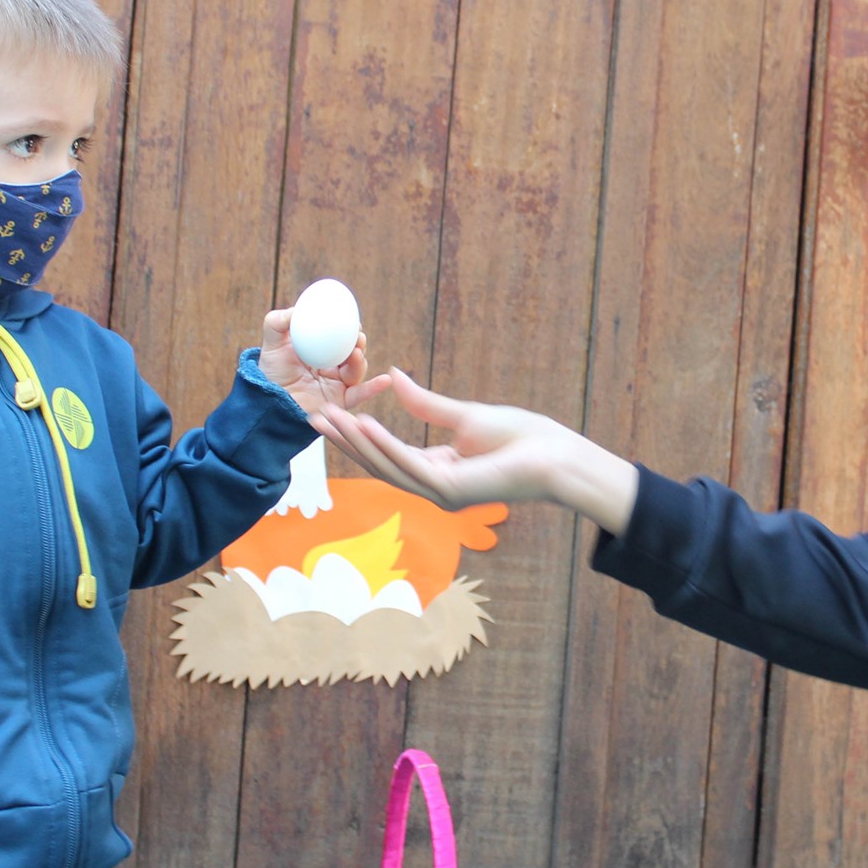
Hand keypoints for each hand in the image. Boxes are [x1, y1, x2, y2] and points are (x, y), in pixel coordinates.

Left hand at [257, 309, 391, 416]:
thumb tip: (296, 309)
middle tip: (357, 336)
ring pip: (357, 371)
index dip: (349, 327)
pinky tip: (385, 380)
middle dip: (359, 343)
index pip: (340, 336)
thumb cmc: (270, 374)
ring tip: (355, 353)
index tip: (352, 319)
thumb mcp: (272, 343)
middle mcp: (332, 367)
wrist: (267, 403)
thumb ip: (278, 322)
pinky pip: (360, 395)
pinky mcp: (340, 403)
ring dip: (360, 361)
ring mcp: (338, 385)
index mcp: (320, 350)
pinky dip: (374, 388)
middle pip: (353, 352)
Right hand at [311, 369, 639, 534]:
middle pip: (379, 463)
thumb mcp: (464, 415)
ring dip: (357, 441)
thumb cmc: (521, 437)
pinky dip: (385, 444)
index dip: (357, 435)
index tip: (330, 412)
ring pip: (388, 465)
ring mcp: (442, 492)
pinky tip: (364, 423)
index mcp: (438, 470)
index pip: (388, 454)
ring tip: (329, 417)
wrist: (554, 454)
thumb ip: (426, 403)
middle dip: (345, 440)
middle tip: (312, 417)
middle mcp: (434, 486)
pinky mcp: (452, 489)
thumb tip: (394, 375)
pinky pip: (409, 464)